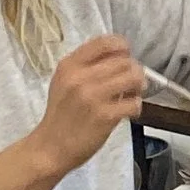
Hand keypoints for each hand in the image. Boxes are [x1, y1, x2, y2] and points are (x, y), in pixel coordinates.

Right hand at [34, 36, 146, 171]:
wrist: (51, 147)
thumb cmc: (61, 114)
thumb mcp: (64, 82)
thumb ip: (86, 67)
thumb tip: (120, 56)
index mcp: (70, 65)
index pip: (104, 43)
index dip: (123, 47)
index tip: (127, 56)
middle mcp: (80, 77)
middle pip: (124, 61)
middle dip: (135, 71)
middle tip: (133, 83)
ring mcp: (93, 96)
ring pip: (133, 78)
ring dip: (139, 86)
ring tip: (132, 95)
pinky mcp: (105, 116)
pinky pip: (134, 102)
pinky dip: (136, 106)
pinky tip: (128, 111)